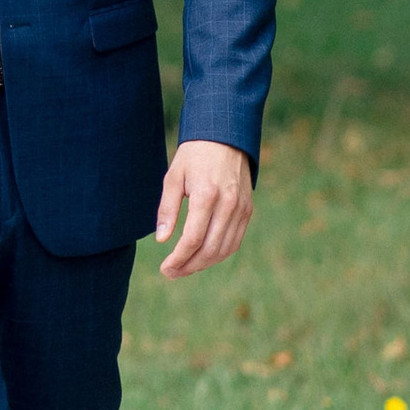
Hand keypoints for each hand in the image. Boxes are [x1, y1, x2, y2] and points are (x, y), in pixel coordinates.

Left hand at [157, 140, 253, 278]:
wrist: (225, 136)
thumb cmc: (194, 155)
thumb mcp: (173, 177)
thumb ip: (167, 209)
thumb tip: (162, 239)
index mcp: (207, 195)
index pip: (193, 239)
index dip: (178, 259)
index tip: (164, 268)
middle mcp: (228, 204)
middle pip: (209, 249)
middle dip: (189, 266)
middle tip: (171, 273)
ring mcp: (241, 208)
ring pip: (224, 249)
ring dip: (203, 264)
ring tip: (184, 268)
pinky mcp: (248, 209)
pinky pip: (235, 240)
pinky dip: (219, 254)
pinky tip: (203, 256)